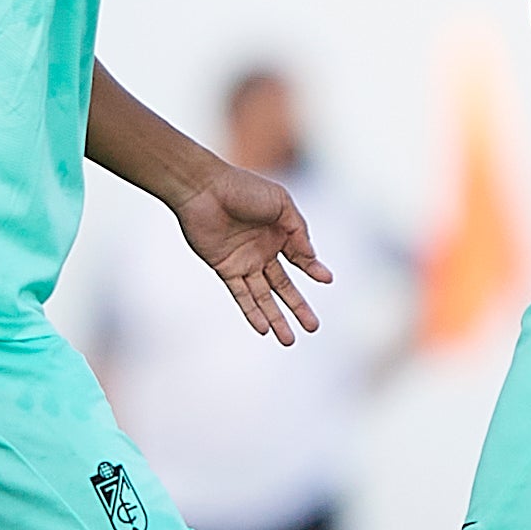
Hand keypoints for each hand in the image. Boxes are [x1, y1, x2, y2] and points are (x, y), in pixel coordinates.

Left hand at [177, 158, 332, 344]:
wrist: (204, 189)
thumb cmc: (242, 189)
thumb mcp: (281, 205)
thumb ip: (298, 231)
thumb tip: (312, 258)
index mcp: (278, 232)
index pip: (300, 258)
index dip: (314, 269)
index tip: (326, 280)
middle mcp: (263, 250)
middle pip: (283, 286)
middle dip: (298, 307)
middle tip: (313, 327)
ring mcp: (244, 261)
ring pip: (264, 296)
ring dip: (277, 318)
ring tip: (290, 340)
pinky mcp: (225, 268)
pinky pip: (241, 294)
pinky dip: (252, 312)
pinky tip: (264, 329)